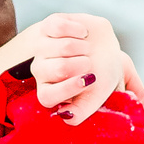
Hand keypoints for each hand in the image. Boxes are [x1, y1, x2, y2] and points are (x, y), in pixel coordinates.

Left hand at [25, 14, 143, 122]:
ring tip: (87, 48)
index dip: (70, 88)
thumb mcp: (99, 94)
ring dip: (83, 46)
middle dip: (83, 64)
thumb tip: (77, 117)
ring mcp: (42, 48)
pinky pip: (58, 26)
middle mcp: (41, 72)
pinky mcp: (47, 27)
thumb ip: (89, 109)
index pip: (48, 97)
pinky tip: (83, 33)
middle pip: (59, 69)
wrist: (100, 43)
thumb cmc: (102, 73)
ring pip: (62, 47)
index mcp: (50, 93)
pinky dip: (77, 28)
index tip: (90, 79)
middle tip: (90, 62)